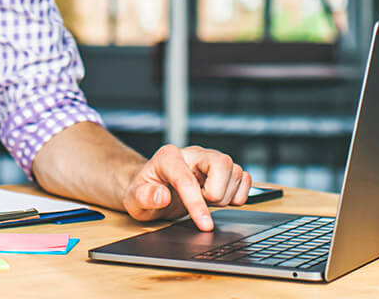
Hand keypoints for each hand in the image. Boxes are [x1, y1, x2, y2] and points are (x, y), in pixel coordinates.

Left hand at [121, 144, 250, 231]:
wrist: (152, 189)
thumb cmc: (144, 192)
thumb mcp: (134, 199)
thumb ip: (144, 197)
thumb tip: (161, 195)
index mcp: (169, 157)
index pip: (187, 178)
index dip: (197, 204)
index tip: (204, 225)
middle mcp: (193, 153)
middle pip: (222, 164)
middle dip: (216, 193)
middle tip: (201, 203)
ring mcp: (211, 159)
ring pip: (236, 171)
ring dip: (226, 195)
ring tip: (206, 201)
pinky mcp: (224, 170)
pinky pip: (245, 178)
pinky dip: (238, 194)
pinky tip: (220, 199)